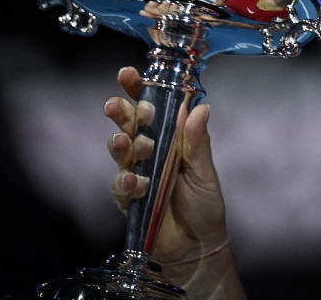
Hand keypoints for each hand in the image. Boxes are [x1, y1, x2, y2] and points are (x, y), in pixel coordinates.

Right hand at [104, 67, 228, 264]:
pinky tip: (132, 182)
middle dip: (120, 112)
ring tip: (125, 141)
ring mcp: (136, 174)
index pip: (151, 108)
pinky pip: (119, 186)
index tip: (128, 74)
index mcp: (169, 138)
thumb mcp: (204, 171)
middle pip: (128, 125)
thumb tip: (201, 107)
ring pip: (120, 151)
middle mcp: (149, 152)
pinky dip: (124, 182)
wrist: (198, 245)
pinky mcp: (128, 199)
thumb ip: (198, 142)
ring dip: (120, 143)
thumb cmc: (204, 204)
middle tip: (115, 105)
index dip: (138, 90)